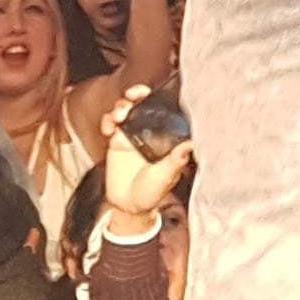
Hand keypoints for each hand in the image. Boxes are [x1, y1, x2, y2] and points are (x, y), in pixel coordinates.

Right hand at [99, 90, 194, 221]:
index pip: (161, 109)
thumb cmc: (152, 192)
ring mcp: (130, 134)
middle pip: (141, 103)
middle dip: (136, 93)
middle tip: (133, 95)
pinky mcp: (114, 141)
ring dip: (121, 105)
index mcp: (163, 136)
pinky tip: (109, 128)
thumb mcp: (166, 176)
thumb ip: (176, 160)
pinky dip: (107, 120)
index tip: (153, 93)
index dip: (157, 97)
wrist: (128, 206)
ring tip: (119, 115)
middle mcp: (147, 131)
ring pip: (124, 109)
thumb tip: (192, 144)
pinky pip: (109, 123)